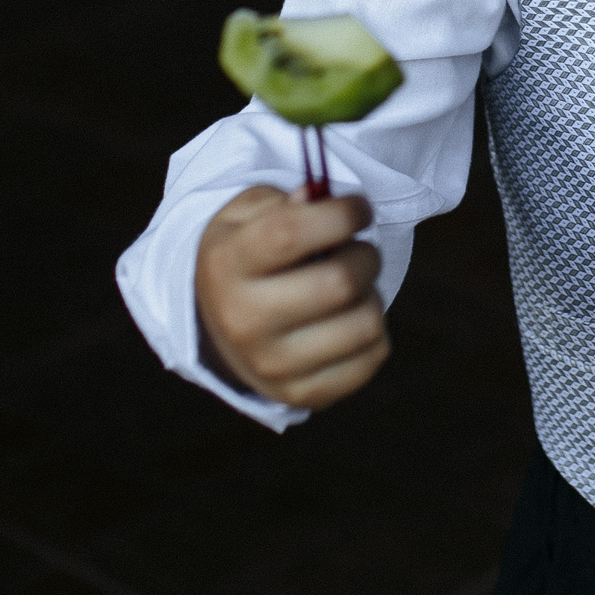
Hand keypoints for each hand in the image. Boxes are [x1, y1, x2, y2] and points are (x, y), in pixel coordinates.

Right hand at [194, 185, 389, 410]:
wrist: (219, 323)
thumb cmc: (248, 255)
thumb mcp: (249, 214)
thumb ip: (286, 201)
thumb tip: (319, 200)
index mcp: (228, 265)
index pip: (290, 234)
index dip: (341, 214)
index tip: (359, 209)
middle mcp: (243, 320)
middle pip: (339, 283)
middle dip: (366, 255)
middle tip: (357, 250)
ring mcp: (271, 366)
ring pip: (366, 323)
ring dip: (372, 295)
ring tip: (352, 288)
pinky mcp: (301, 395)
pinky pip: (373, 357)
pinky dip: (374, 333)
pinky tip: (350, 319)